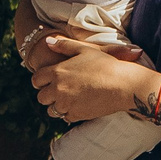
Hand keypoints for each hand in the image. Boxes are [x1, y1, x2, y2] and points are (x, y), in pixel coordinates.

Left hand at [32, 38, 148, 122]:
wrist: (124, 84)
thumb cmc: (106, 64)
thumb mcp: (85, 49)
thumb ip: (64, 45)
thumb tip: (47, 42)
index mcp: (57, 72)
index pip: (36, 80)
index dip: (40, 80)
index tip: (47, 81)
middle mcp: (58, 89)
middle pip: (41, 97)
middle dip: (47, 94)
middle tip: (58, 91)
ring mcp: (66, 104)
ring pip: (51, 110)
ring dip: (57, 105)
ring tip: (69, 99)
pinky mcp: (76, 115)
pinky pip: (65, 117)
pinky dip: (70, 113)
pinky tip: (79, 105)